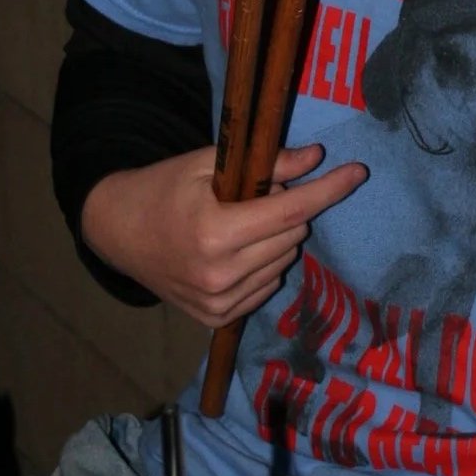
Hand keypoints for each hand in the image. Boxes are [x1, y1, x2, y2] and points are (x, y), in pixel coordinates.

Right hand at [79, 144, 367, 328]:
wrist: (118, 231)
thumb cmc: (163, 188)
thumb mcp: (208, 164)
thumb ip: (266, 164)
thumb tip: (315, 157)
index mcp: (215, 233)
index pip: (290, 211)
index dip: (328, 189)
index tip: (358, 172)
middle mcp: (220, 275)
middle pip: (291, 236)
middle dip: (288, 210)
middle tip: (254, 196)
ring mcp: (218, 303)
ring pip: (283, 262)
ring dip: (276, 238)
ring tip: (238, 223)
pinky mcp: (216, 318)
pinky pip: (267, 287)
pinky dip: (263, 264)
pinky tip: (234, 251)